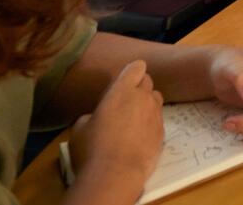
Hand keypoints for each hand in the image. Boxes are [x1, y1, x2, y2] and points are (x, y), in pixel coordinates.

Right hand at [67, 60, 163, 191]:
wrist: (117, 174)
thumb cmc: (92, 148)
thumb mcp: (79, 128)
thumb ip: (93, 115)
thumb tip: (97, 118)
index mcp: (122, 90)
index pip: (136, 67)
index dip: (131, 72)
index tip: (123, 81)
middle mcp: (143, 98)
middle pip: (148, 81)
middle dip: (138, 86)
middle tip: (124, 102)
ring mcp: (156, 114)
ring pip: (156, 99)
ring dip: (147, 103)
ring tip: (133, 119)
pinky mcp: (163, 132)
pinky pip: (158, 119)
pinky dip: (150, 123)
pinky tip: (139, 136)